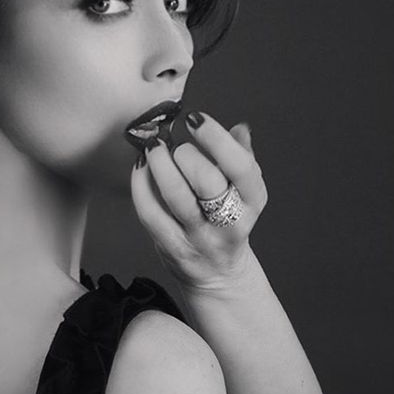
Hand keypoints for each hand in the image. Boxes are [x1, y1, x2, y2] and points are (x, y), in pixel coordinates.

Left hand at [130, 113, 267, 292]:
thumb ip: (242, 157)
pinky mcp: (172, 247)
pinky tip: (140, 168)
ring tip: (153, 147)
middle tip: (176, 145)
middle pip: (208, 182)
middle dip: (186, 155)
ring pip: (176, 197)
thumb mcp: (244, 191)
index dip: (216, 139)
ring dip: (159, 164)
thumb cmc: (228, 221)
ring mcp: (200, 237)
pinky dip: (141, 185)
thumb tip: (240, 128)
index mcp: (252, 201)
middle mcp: (229, 222)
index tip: (195, 119)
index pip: (241, 167)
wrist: (219, 274)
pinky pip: (151, 213)